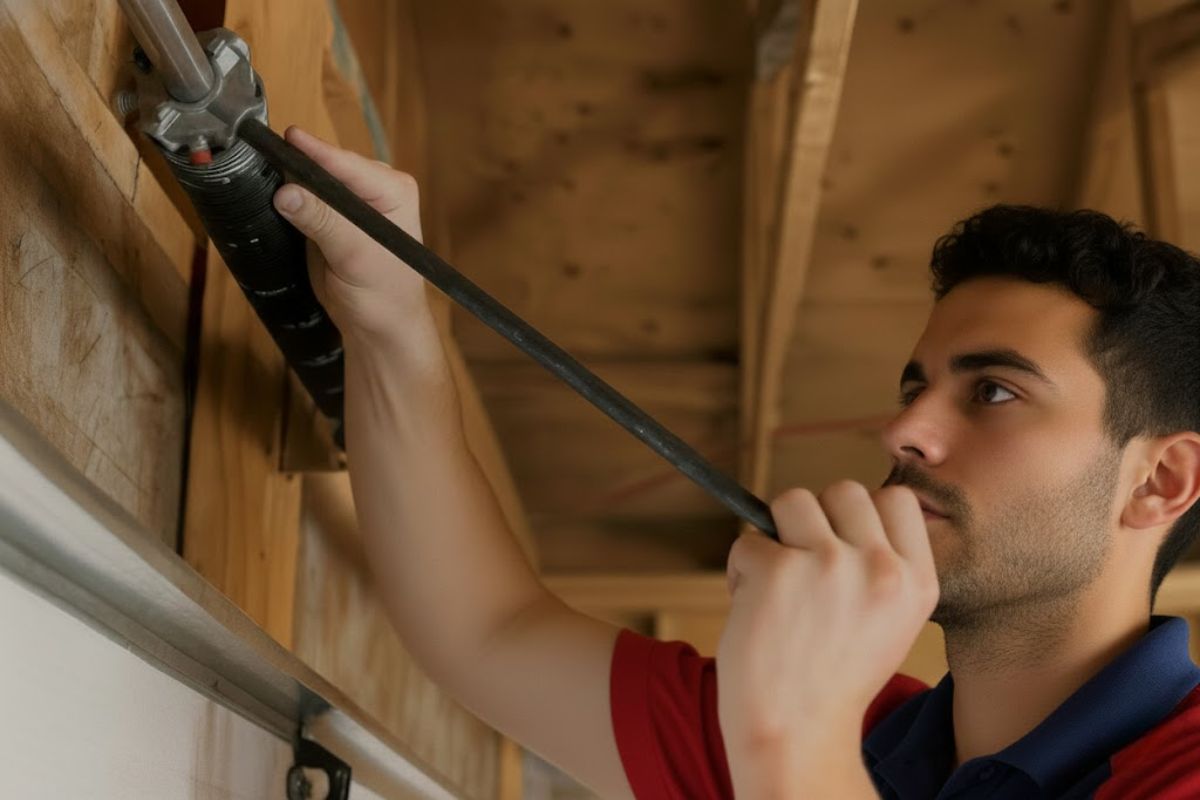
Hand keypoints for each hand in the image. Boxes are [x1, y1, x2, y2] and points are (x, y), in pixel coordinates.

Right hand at [272, 126, 430, 343]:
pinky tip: (270, 196)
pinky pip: (304, 199)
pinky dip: (288, 199)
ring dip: (289, 181)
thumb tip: (286, 192)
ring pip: (312, 181)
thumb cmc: (384, 296)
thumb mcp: (355, 256)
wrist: (379, 328)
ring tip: (260, 171)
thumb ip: (324, 222)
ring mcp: (349, 202)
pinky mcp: (329, 218)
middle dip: (297, 165)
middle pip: (326, 166)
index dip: (314, 153)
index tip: (284, 140)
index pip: (346, 163)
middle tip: (262, 155)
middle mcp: (373, 189)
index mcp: (393, 189)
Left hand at [716, 481, 937, 791]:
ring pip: (791, 500)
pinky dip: (741, 570)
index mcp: (917, 581)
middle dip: (814, 519)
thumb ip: (878, 566)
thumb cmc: (832, 681)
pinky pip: (747, 540)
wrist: (796, 737)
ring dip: (774, 535)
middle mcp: (881, 567)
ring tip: (775, 587)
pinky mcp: (777, 570)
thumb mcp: (888, 622)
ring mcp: (829, 564)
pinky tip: (753, 611)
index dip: (861, 513)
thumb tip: (833, 510)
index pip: (898, 498)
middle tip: (803, 570)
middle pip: (843, 490)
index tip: (842, 544)